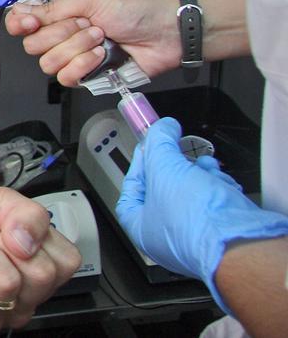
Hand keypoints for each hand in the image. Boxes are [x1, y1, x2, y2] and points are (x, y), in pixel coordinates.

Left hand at [0, 186, 80, 335]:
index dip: (34, 237)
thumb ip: (31, 213)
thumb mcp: (3, 201)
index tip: (8, 233)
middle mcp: (18, 305)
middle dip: (4, 245)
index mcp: (37, 279)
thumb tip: (28, 241)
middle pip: (39, 276)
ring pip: (5, 283)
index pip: (66, 264)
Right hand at [5, 0, 179, 85]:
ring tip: (101, 38)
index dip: (20, 24)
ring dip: (75, 49)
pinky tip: (101, 56)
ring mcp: (74, 57)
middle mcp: (62, 35)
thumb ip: (51, 9)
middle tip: (87, 24)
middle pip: (32, 45)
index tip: (31, 22)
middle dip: (60, 34)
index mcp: (60, 12)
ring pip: (48, 63)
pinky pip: (66, 78)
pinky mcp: (88, 76)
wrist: (164, 31)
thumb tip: (17, 11)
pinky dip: (82, 65)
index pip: (22, 22)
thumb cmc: (132, 7)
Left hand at [116, 117, 287, 311]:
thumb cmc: (195, 219)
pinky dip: (218, 188)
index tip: (149, 149)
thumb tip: (162, 128)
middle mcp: (166, 238)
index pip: (131, 192)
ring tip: (206, 167)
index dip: (138, 166)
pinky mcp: (220, 233)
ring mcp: (195, 237)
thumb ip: (160, 143)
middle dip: (175, 167)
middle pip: (164, 191)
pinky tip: (222, 183)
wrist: (240, 241)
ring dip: (200, 174)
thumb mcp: (165, 167)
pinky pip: (214, 204)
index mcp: (141, 228)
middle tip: (180, 154)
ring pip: (192, 195)